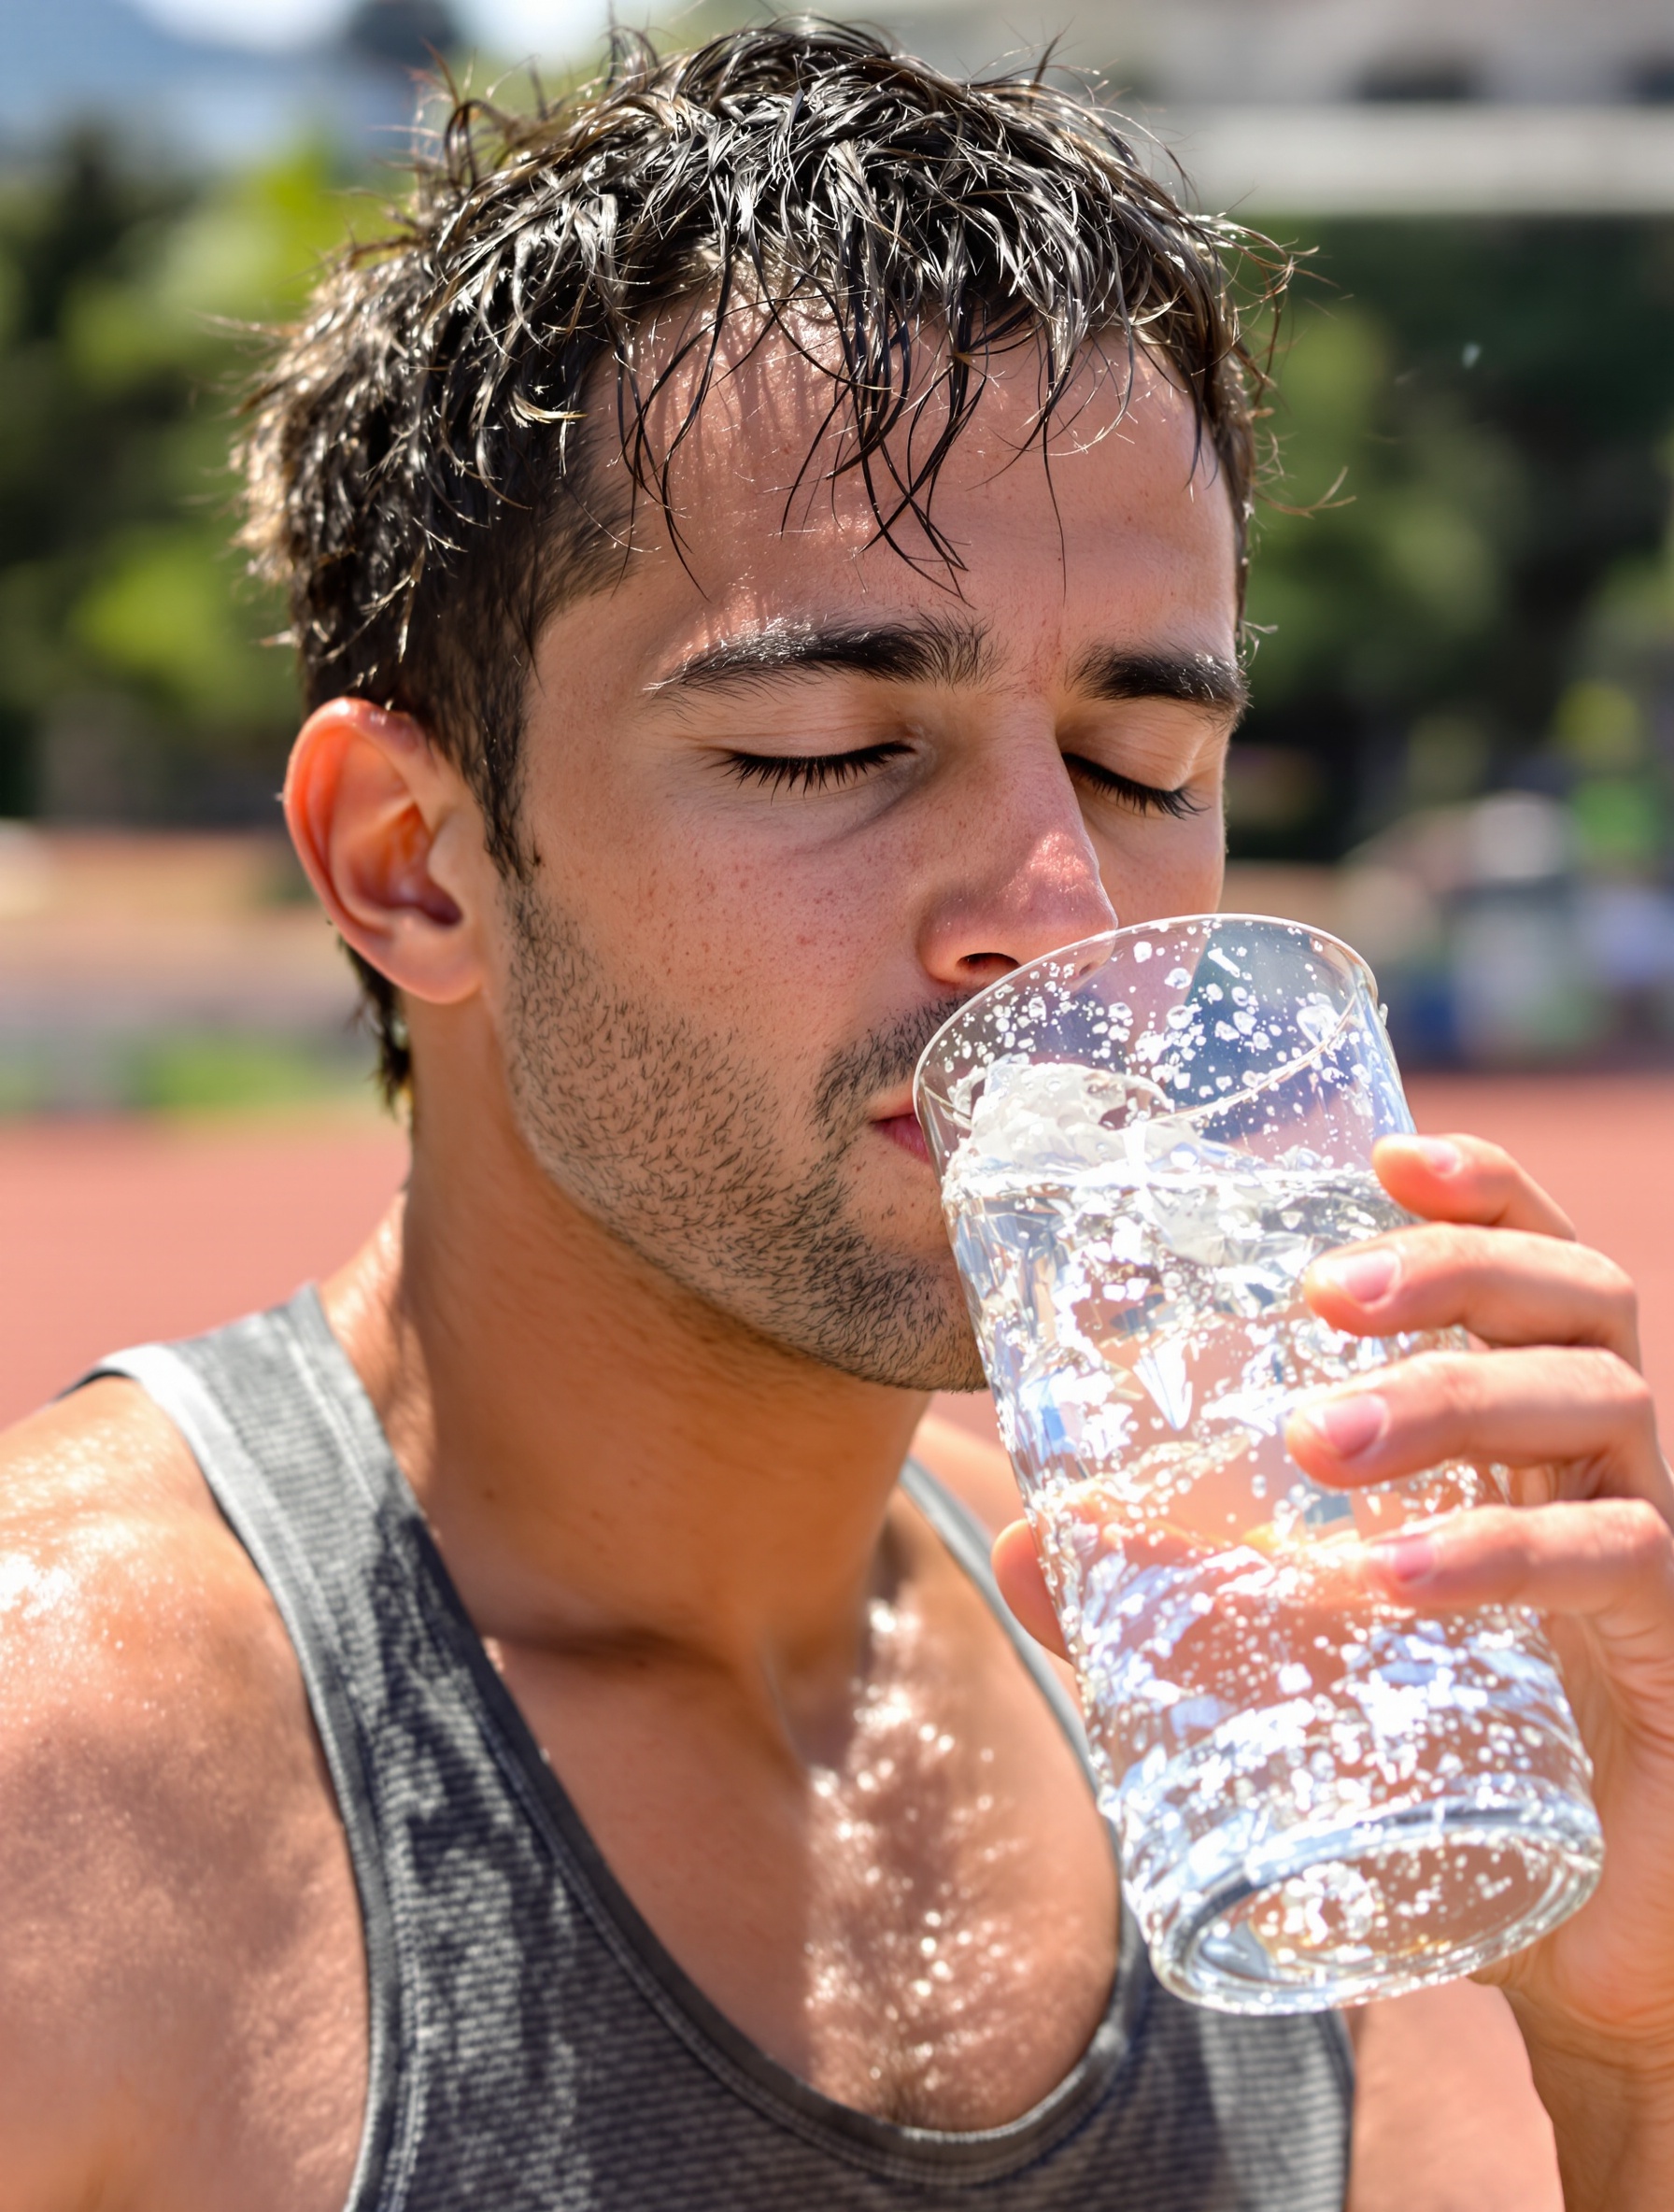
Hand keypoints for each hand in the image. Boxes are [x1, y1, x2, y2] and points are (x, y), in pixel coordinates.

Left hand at [994, 1130, 1673, 2205]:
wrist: (1556, 1907)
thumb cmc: (1428, 1728)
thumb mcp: (1287, 1638)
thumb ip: (1166, 1589)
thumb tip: (1029, 1544)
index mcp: (1523, 1419)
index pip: (1533, 1260)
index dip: (1484, 1189)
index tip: (1388, 1153)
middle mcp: (1599, 1457)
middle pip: (1575, 1297)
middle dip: (1451, 1267)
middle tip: (1322, 1294)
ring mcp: (1646, 1540)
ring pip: (1597, 1403)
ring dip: (1451, 1397)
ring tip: (1320, 1442)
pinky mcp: (1668, 1642)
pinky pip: (1614, 1556)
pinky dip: (1503, 1550)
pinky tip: (1397, 1576)